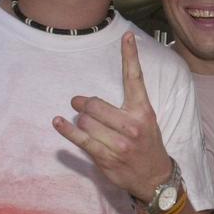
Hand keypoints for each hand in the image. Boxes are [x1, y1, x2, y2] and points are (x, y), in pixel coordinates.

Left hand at [52, 32, 171, 201]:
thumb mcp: (147, 120)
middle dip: (83, 103)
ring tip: (85, 124)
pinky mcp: (106, 157)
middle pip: (95, 104)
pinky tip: (59, 122)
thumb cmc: (147, 144)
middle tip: (79, 104)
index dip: (130, 55)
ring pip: (86, 121)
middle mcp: (132, 125)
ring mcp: (119, 143)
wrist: (154, 177)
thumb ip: (130, 103)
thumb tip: (104, 89)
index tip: (127, 36)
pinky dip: (66, 129)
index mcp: (144, 111)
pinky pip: (80, 138)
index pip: (135, 78)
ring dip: (80, 120)